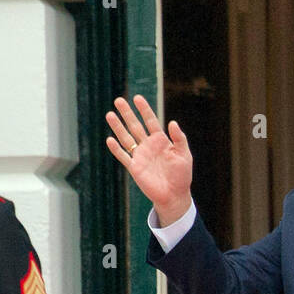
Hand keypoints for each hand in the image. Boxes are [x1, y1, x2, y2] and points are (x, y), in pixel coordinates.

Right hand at [105, 94, 192, 225]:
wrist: (174, 195)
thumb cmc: (182, 176)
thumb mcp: (184, 155)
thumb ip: (179, 139)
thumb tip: (172, 122)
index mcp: (161, 140)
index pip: (151, 121)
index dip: (144, 109)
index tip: (137, 98)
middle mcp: (148, 146)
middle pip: (135, 126)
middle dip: (127, 113)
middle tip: (118, 100)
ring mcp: (140, 156)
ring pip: (126, 138)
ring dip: (118, 127)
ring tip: (109, 115)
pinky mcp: (135, 168)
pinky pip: (123, 156)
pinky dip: (116, 149)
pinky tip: (110, 139)